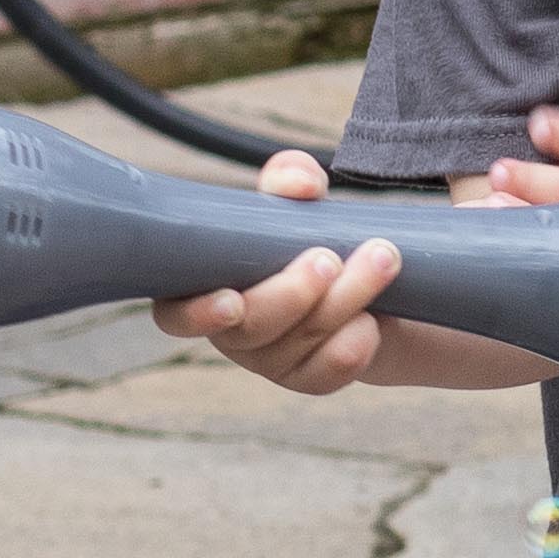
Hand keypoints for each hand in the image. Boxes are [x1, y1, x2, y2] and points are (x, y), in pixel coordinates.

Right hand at [151, 147, 405, 395]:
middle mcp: (230, 332)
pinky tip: (373, 320)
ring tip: (381, 258)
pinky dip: (353, 346)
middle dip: (294, 294)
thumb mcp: (295, 199)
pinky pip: (325, 374)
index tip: (233, 300)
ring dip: (343, 301)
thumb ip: (289, 178)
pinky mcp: (309, 378)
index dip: (198, 314)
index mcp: (203, 287)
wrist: (364, 279)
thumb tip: (302, 185)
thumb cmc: (307, 232)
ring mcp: (269, 362)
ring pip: (298, 344)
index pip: (176, 316)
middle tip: (330, 258)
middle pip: (251, 329)